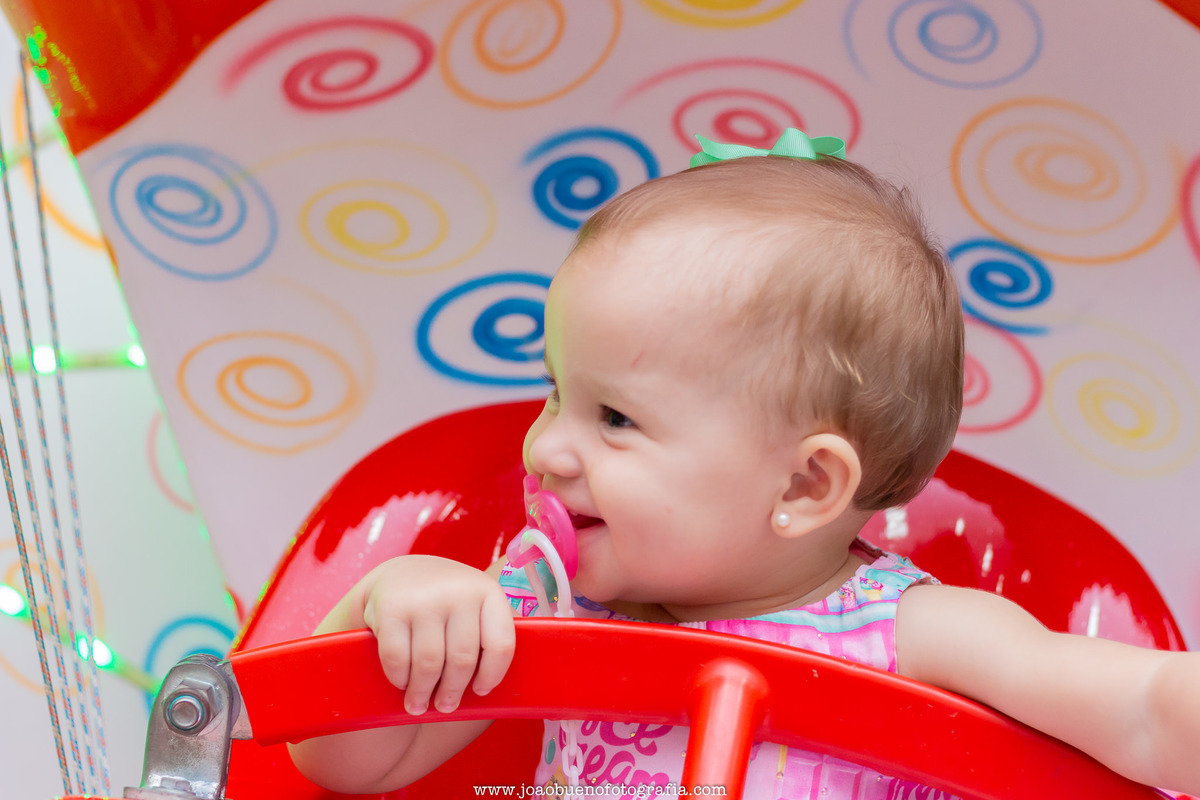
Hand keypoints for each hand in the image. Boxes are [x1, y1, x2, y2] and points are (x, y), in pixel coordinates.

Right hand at [326, 555, 515, 715]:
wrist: (398, 573)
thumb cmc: (445, 602)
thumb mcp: (474, 605)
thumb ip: (489, 633)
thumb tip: (500, 689)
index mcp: (489, 592)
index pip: (501, 645)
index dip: (492, 675)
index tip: (480, 690)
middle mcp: (460, 592)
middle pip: (462, 660)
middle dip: (452, 692)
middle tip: (444, 705)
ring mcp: (425, 599)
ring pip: (429, 664)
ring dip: (422, 692)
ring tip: (418, 704)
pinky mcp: (392, 609)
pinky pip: (397, 659)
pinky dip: (399, 678)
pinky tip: (401, 682)